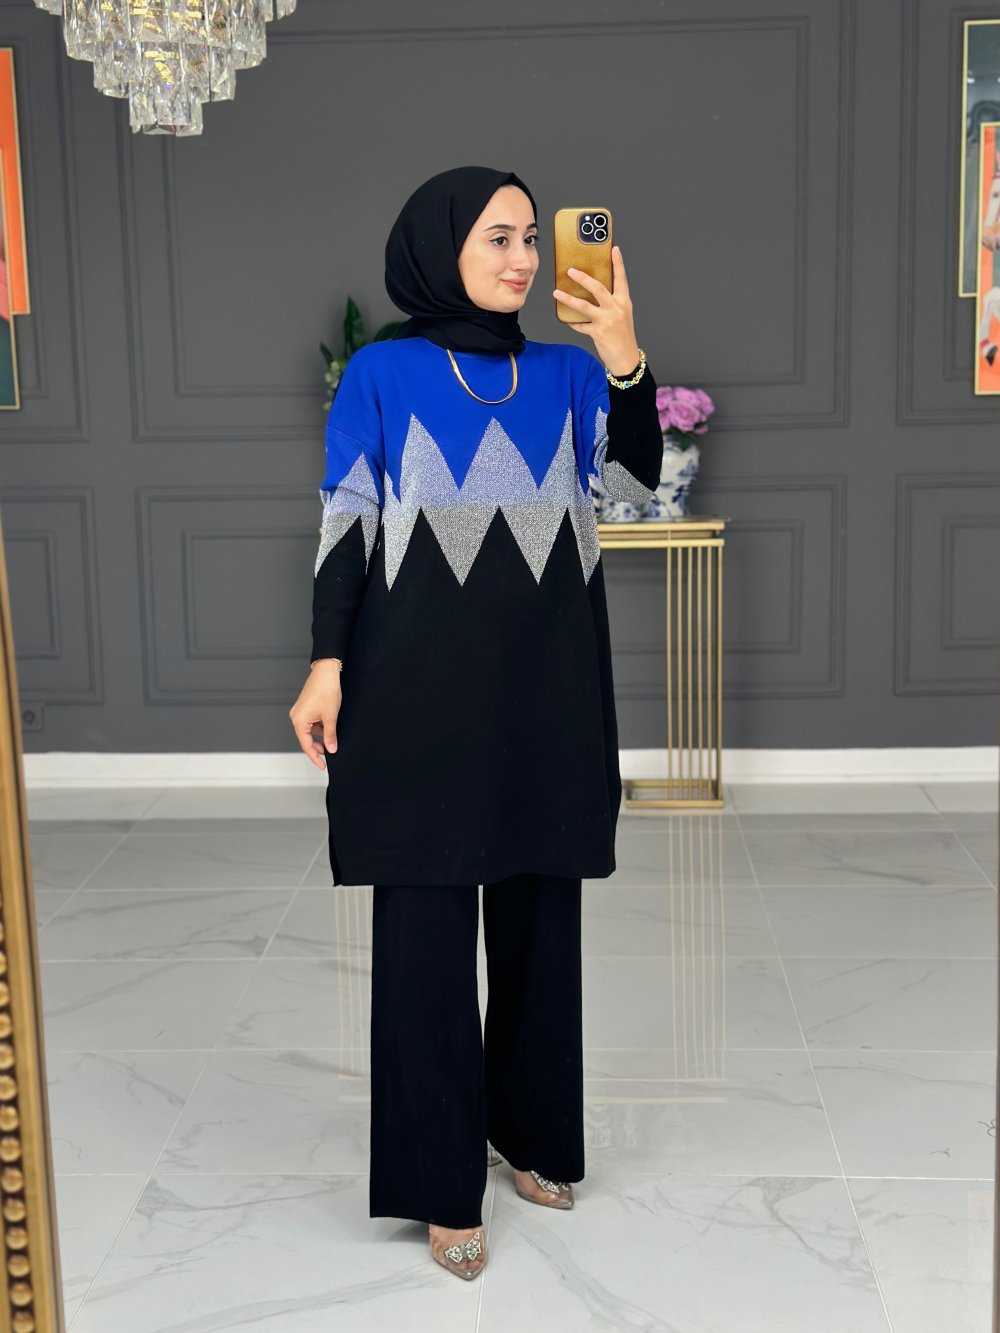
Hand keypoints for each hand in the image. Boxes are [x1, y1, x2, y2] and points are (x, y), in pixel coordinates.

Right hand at [289, 663, 341, 768]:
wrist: (326, 672)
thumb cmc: (327, 691)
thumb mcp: (330, 717)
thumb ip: (330, 735)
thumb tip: (331, 749)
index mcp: (299, 721)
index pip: (306, 745)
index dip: (315, 757)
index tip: (323, 766)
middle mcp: (296, 717)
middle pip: (306, 739)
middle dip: (317, 748)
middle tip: (329, 756)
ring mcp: (299, 712)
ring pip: (309, 731)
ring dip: (320, 737)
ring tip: (332, 741)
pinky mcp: (305, 708)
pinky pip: (310, 723)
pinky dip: (319, 728)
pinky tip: (329, 729)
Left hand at [552, 245, 640, 375]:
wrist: (626, 359)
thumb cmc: (623, 336)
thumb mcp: (622, 315)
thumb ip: (611, 303)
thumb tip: (594, 292)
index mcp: (623, 302)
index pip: (621, 278)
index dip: (618, 263)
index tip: (614, 249)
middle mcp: (616, 309)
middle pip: (598, 288)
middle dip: (582, 278)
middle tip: (570, 271)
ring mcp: (607, 320)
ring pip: (584, 306)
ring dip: (568, 299)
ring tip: (556, 293)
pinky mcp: (598, 333)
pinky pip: (580, 325)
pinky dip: (573, 323)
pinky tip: (567, 320)